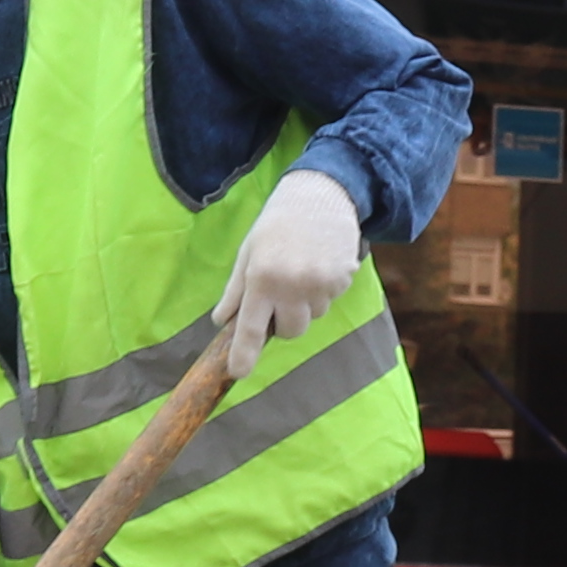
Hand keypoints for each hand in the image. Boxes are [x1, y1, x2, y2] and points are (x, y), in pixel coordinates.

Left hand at [217, 164, 366, 381]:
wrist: (322, 193)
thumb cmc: (277, 222)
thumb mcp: (249, 252)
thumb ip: (236, 290)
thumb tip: (223, 322)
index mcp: (262, 278)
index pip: (251, 327)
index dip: (244, 353)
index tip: (238, 373)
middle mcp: (292, 285)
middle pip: (291, 331)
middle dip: (284, 322)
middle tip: (280, 295)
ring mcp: (321, 284)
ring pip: (313, 316)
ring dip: (305, 304)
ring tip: (302, 269)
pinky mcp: (344, 279)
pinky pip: (331, 299)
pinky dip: (324, 289)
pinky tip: (320, 262)